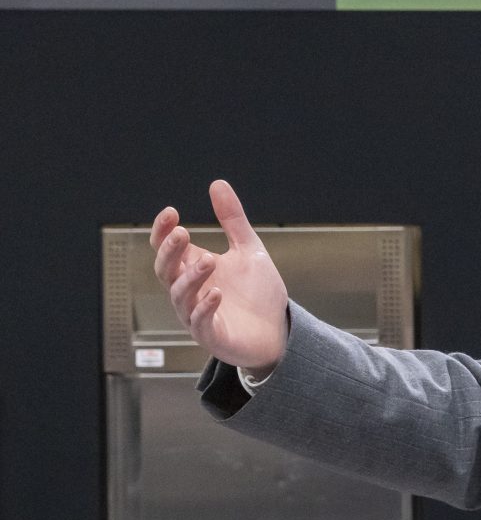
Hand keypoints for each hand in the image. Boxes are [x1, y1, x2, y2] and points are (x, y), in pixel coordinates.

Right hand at [151, 181, 289, 376]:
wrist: (278, 331)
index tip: (171, 212)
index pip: (165, 248)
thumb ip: (232, 220)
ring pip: (180, 295)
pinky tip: (216, 293)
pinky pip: (200, 322)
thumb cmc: (257, 294)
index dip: (163, 231)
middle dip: (170, 251)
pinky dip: (205, 307)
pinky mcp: (211, 336)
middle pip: (164, 270)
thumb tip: (217, 184)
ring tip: (209, 260)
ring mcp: (195, 314)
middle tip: (182, 233)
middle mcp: (188, 291)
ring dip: (191, 277)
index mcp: (192, 268)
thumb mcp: (248, 250)